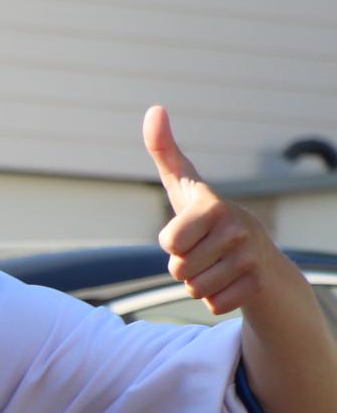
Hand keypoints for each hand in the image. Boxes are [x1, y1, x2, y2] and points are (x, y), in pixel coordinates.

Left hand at [148, 107, 270, 313]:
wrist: (257, 253)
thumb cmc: (207, 215)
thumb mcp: (184, 184)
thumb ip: (164, 150)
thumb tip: (155, 108)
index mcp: (213, 207)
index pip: (169, 242)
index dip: (171, 242)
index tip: (189, 230)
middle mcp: (237, 229)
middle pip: (178, 269)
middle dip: (182, 265)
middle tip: (203, 250)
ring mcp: (250, 258)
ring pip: (193, 288)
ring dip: (197, 282)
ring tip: (215, 264)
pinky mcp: (258, 285)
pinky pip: (213, 304)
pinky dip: (215, 298)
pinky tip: (229, 280)